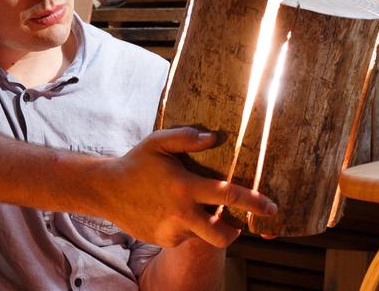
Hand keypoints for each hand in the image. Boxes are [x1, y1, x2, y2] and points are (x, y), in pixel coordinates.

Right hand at [100, 127, 277, 247]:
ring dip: (207, 225)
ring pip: (202, 235)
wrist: (106, 190)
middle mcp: (181, 214)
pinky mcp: (163, 241)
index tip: (272, 208)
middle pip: (222, 235)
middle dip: (237, 232)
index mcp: (185, 187)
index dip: (254, 202)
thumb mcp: (158, 142)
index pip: (228, 196)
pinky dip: (186, 226)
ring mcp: (172, 231)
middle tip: (240, 223)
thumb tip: (215, 138)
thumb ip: (187, 137)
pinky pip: (185, 236)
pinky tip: (171, 210)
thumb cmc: (136, 163)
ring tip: (194, 206)